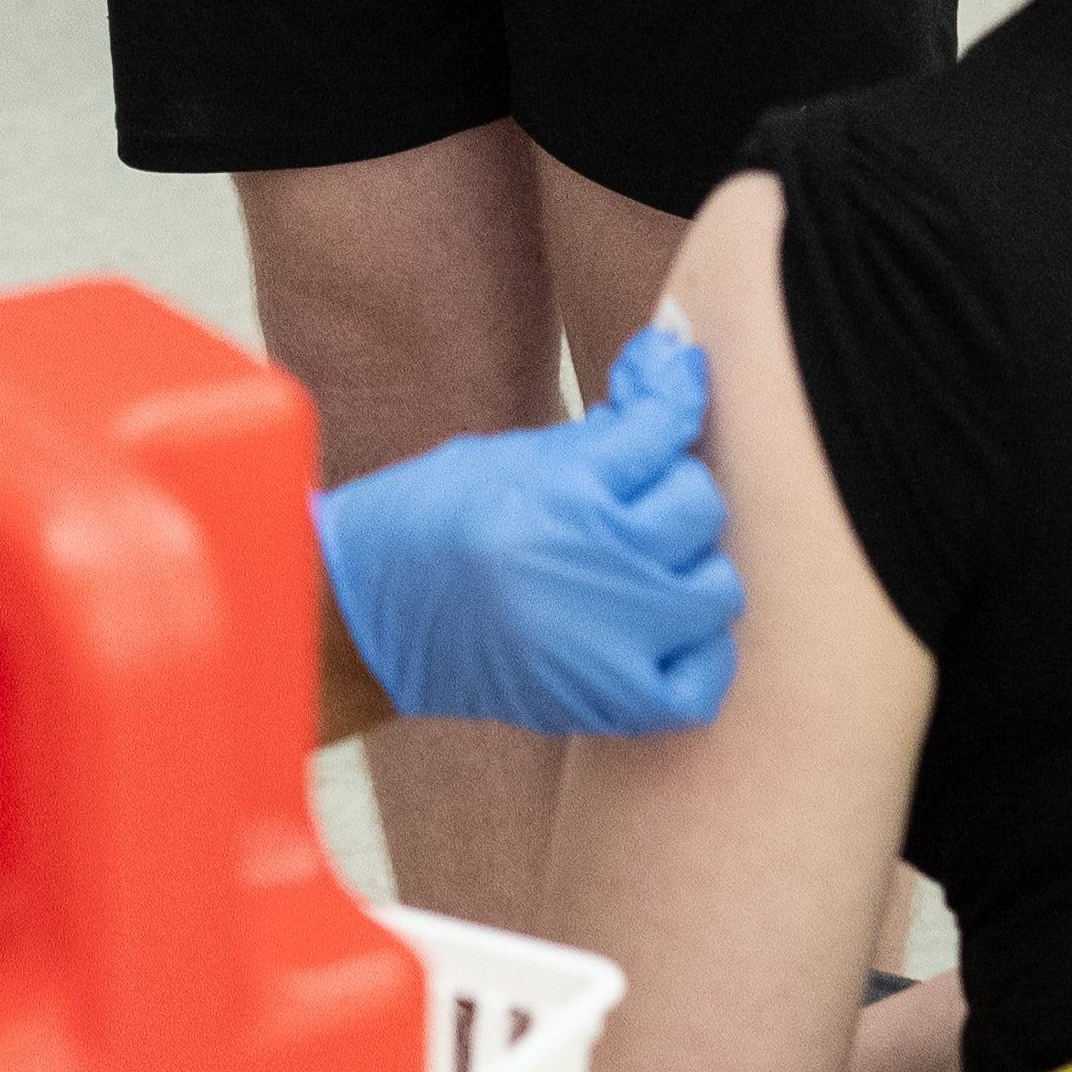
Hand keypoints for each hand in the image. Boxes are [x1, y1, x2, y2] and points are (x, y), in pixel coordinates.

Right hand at [309, 326, 741, 737]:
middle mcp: (596, 564)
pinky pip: (705, 676)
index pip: (662, 425)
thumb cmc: (423, 524)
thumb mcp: (503, 457)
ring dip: (684, 567)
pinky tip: (662, 629)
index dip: (672, 386)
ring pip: (715, 585)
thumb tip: (669, 391)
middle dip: (669, 487)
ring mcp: (609, 641)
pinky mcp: (608, 701)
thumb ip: (593, 439)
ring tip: (640, 563)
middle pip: (698, 505)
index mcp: (561, 492)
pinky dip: (697, 650)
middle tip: (632, 493)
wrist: (357, 621)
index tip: (672, 371)